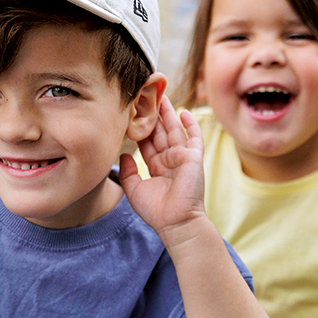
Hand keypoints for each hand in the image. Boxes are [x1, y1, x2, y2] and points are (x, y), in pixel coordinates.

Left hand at [119, 96, 205, 240]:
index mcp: (156, 166)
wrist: (175, 222)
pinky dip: (190, 124)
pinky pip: (194, 137)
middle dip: (154, 114)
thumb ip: (128, 171)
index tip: (132, 111)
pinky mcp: (193, 157)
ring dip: (169, 113)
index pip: (147, 141)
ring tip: (161, 95)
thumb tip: (123, 153)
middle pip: (160, 131)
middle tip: (147, 95)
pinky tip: (184, 111)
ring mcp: (182, 157)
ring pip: (174, 129)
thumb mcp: (134, 189)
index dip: (140, 126)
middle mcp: (169, 159)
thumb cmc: (156, 210)